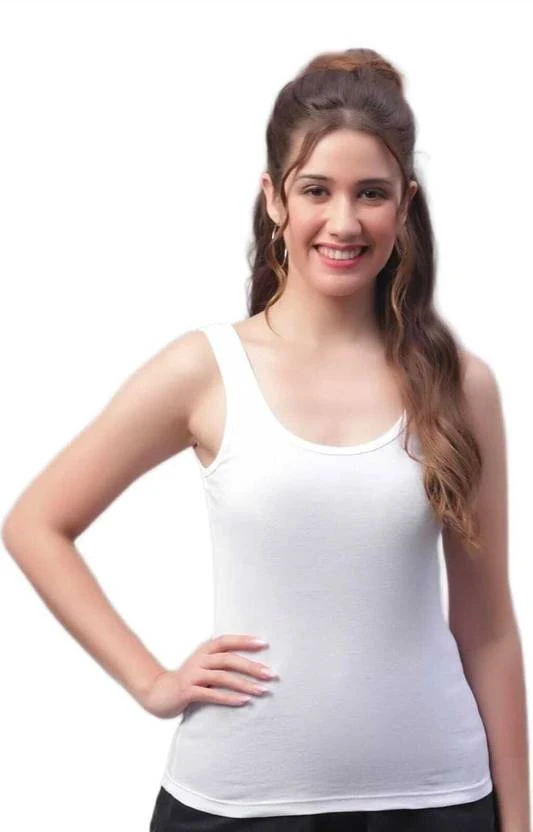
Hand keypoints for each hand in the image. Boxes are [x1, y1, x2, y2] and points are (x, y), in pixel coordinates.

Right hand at [136, 633, 277, 718]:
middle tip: (271, 674)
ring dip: (245, 684)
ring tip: (262, 691)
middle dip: (252, 667)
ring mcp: (193, 675)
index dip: (245, 640)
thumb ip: (220, 661)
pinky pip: (212, 694)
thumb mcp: (203, 665)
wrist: (159, 692)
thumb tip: (252, 663)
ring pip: (223, 677)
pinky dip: (229, 698)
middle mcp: (200, 660)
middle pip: (229, 659)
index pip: (227, 641)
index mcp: (204, 650)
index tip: (265, 643)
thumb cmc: (188, 679)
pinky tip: (243, 702)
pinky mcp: (188, 691)